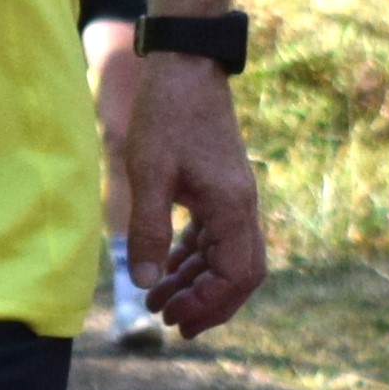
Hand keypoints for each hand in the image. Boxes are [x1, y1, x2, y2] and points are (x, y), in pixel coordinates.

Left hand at [126, 54, 268, 337]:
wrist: (186, 66)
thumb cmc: (167, 115)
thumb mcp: (149, 174)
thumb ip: (150, 231)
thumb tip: (146, 284)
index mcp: (232, 207)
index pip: (237, 276)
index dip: (211, 305)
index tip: (176, 321)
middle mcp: (242, 206)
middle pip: (239, 274)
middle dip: (208, 304)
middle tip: (170, 324)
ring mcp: (233, 196)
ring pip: (225, 256)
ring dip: (196, 282)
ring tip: (157, 303)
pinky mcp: (220, 187)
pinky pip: (214, 235)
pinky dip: (193, 257)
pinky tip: (166, 268)